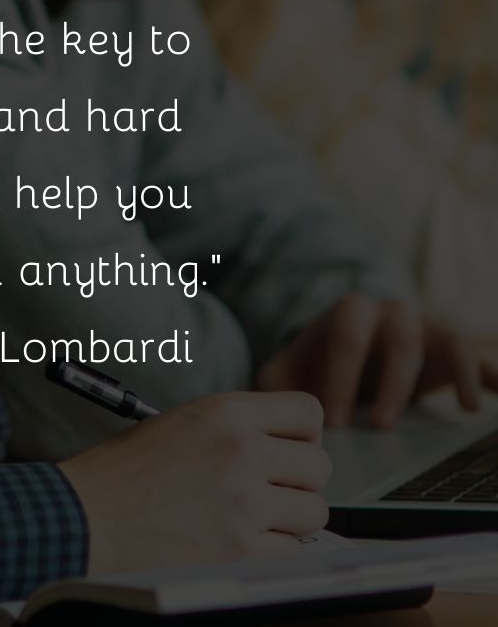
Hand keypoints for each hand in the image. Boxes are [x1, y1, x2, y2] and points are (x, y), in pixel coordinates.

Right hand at [58, 391, 329, 573]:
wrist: (87, 517)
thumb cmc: (124, 472)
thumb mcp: (182, 422)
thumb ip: (234, 427)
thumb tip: (280, 443)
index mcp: (226, 412)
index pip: (308, 412)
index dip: (304, 434)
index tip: (291, 450)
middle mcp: (243, 451)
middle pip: (319, 465)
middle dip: (300, 480)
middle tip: (273, 491)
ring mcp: (245, 503)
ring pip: (314, 512)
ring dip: (291, 520)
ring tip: (256, 520)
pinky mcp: (242, 551)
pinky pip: (293, 553)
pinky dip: (274, 553)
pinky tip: (242, 544)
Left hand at [257, 294, 497, 428]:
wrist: (353, 357)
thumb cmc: (318, 369)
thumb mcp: (289, 373)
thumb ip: (272, 384)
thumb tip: (265, 411)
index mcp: (348, 314)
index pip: (346, 335)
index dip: (341, 376)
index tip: (336, 422)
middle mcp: (390, 314)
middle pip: (398, 334)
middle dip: (390, 381)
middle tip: (380, 426)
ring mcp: (425, 329)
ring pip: (446, 338)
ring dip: (452, 374)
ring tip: (457, 410)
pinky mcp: (451, 351)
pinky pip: (476, 355)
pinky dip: (486, 374)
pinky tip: (476, 406)